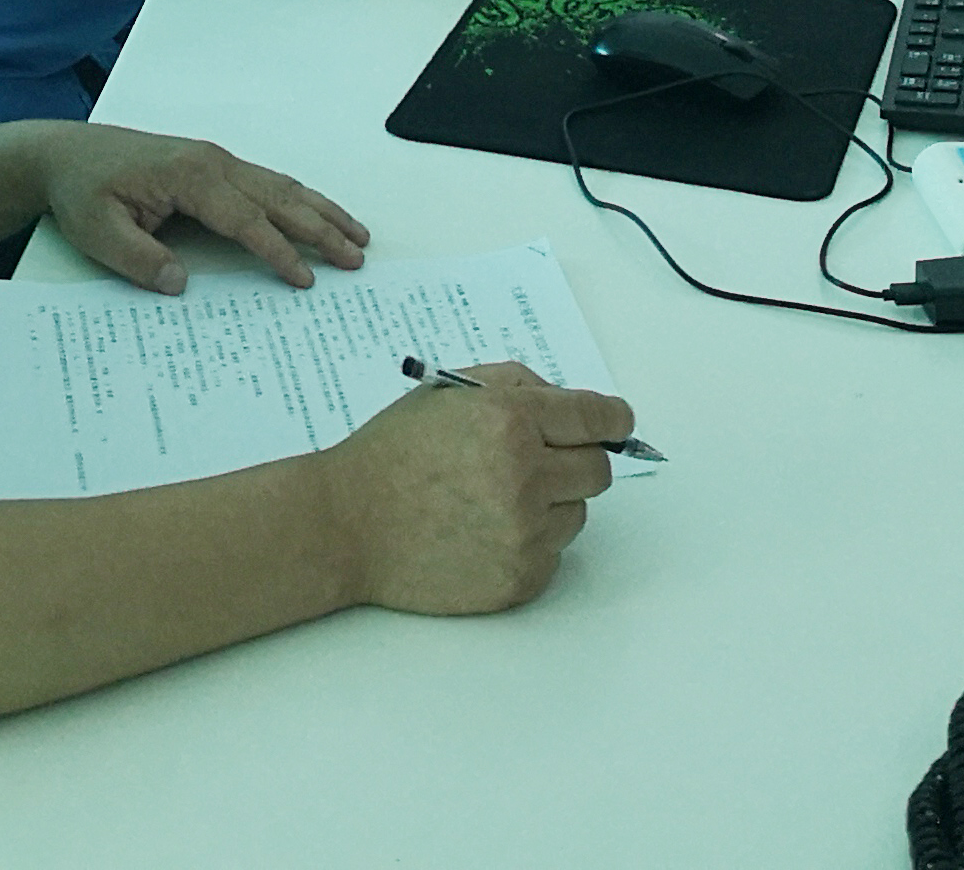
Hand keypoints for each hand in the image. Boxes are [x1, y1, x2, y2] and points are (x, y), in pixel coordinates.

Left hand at [30, 123, 370, 294]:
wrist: (64, 154)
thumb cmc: (81, 190)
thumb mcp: (99, 232)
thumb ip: (140, 260)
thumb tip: (182, 285)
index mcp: (190, 177)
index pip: (247, 219)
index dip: (278, 251)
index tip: (304, 279)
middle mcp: (212, 162)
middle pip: (279, 197)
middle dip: (321, 228)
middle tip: (357, 257)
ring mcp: (215, 160)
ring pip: (280, 185)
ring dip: (320, 209)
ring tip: (356, 234)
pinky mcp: (211, 165)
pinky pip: (265, 181)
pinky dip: (298, 198)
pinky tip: (315, 211)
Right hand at [321, 363, 631, 613]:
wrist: (346, 524)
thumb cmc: (392, 453)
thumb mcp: (448, 391)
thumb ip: (516, 385)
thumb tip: (572, 405)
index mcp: (509, 420)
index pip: (596, 417)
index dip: (613, 420)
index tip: (617, 424)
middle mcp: (525, 475)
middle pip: (598, 469)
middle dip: (576, 460)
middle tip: (538, 461)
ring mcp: (524, 533)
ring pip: (578, 514)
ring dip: (552, 503)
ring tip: (494, 500)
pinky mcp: (518, 578)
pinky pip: (554, 555)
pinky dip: (531, 542)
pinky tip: (484, 532)